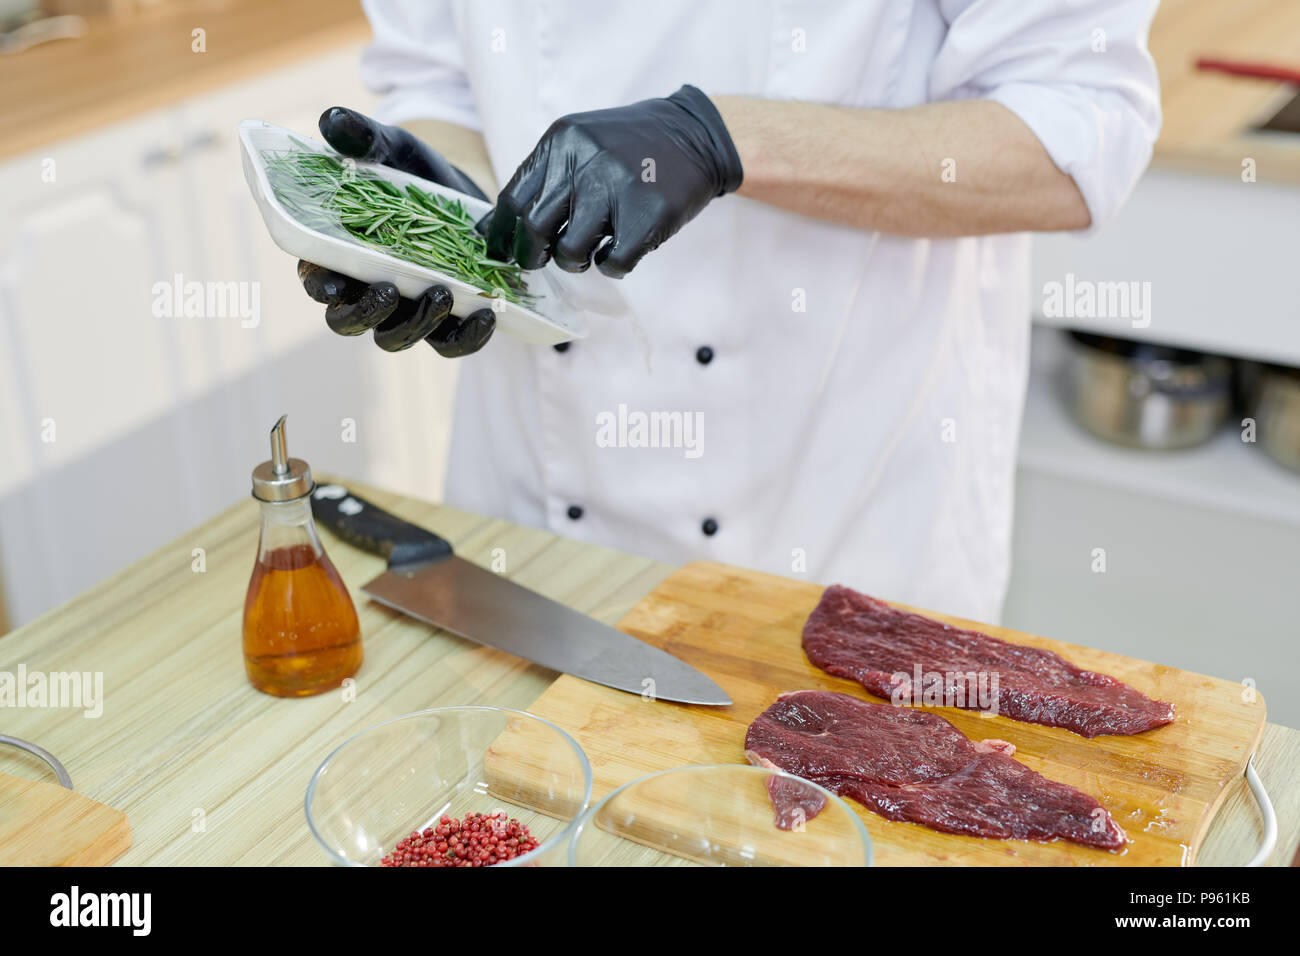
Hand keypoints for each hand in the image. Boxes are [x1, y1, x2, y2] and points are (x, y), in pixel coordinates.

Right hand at [297, 106, 495, 356]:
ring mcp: (405, 310)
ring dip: (415, 324)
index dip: (319, 286)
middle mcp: (366, 289)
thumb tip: (332, 120)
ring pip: (395, 337)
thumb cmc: (418, 176)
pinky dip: (465, 339)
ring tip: (443, 293)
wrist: (471, 199)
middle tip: (391, 290)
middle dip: (365, 313)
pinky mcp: (445, 322)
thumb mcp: (396, 151)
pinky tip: (486, 316)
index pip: (316, 281)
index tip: (331, 281)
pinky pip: (448, 345)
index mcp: (339, 254)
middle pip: (349, 322)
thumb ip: (365, 138)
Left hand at [480, 84, 742, 277]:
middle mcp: (586, 162)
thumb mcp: (580, 146)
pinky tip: (618, 249)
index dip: (502, 235)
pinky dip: (611, 265)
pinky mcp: (649, 215)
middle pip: (535, 229)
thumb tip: (492, 229)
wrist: (692, 135)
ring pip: (571, 251)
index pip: (513, 199)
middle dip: (532, 255)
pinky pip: (613, 262)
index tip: (501, 254)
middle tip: (541, 260)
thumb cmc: (628, 149)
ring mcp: (618, 188)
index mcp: (561, 143)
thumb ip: (542, 179)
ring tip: (590, 250)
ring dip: (575, 261)